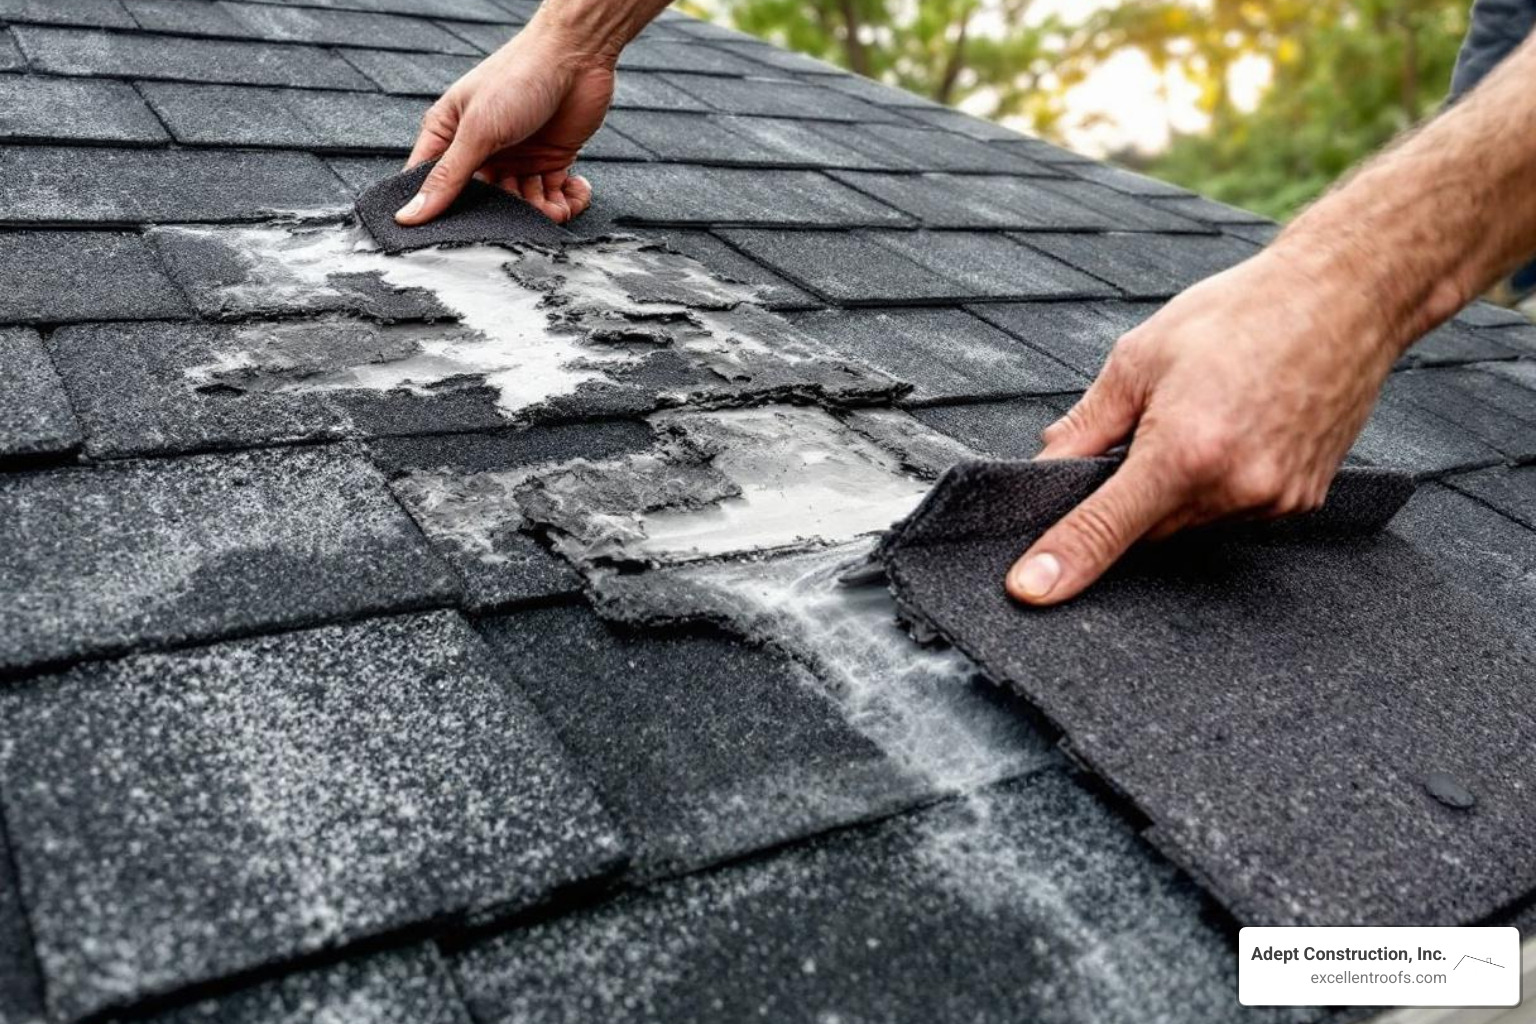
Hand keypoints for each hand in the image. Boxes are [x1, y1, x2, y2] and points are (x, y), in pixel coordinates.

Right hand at [396, 23, 613, 224]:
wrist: (577, 56)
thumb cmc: (518, 79)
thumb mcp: (477, 130)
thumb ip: (447, 176)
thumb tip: (408, 215)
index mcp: (450, 134)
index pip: (433, 184)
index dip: (441, 212)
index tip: (452, 238)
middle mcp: (481, 149)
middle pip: (484, 203)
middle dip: (504, 215)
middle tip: (520, 217)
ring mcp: (516, 157)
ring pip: (522, 204)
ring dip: (541, 211)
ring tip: (554, 205)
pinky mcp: (550, 160)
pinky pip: (553, 196)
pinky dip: (566, 201)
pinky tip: (573, 193)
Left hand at [1005, 247, 1399, 605]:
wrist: (1344, 298)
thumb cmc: (1241, 314)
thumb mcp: (1140, 357)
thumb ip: (1088, 423)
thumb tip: (1047, 463)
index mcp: (1185, 449)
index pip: (1108, 525)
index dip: (1065, 560)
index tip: (1029, 591)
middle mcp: (1234, 487)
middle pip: (1145, 530)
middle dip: (1123, 498)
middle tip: (1135, 439)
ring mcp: (1274, 500)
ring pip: (1189, 525)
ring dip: (1172, 492)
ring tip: (1199, 419)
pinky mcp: (1301, 502)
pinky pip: (1233, 514)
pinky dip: (1215, 488)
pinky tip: (1231, 433)